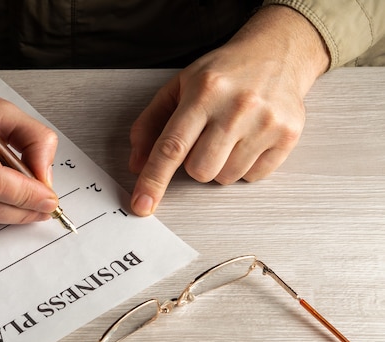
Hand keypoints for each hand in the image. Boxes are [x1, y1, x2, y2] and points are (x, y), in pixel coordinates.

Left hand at [128, 5, 329, 215]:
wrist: (277, 52)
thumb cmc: (223, 73)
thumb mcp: (178, 87)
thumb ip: (150, 124)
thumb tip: (138, 165)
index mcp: (204, 92)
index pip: (172, 147)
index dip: (153, 179)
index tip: (142, 204)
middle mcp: (237, 106)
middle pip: (199, 171)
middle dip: (195, 163)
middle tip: (205, 137)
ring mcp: (266, 122)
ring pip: (225, 178)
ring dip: (220, 165)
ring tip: (229, 135)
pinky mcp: (288, 135)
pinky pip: (253, 177)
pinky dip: (245, 165)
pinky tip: (249, 138)